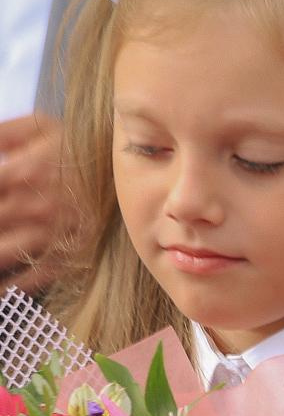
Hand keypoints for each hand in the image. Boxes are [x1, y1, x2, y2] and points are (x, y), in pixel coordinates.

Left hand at [0, 113, 74, 290]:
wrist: (138, 173)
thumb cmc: (85, 147)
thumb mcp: (41, 127)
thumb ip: (3, 135)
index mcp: (24, 171)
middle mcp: (35, 206)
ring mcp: (52, 233)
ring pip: (4, 251)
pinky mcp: (70, 253)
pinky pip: (35, 274)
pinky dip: (14, 284)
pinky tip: (3, 288)